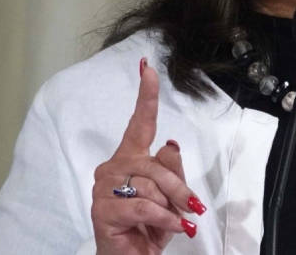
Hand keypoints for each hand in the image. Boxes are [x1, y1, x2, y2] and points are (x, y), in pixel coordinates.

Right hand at [92, 58, 206, 253]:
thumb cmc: (151, 226)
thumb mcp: (171, 197)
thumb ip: (172, 170)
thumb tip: (170, 145)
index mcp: (130, 158)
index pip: (139, 123)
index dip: (146, 96)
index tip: (148, 68)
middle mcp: (113, 168)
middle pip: (155, 164)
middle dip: (179, 188)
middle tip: (193, 207)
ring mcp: (104, 188)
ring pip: (151, 186)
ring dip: (170, 207)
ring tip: (174, 221)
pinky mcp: (103, 210)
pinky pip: (144, 206)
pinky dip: (165, 218)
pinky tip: (175, 227)